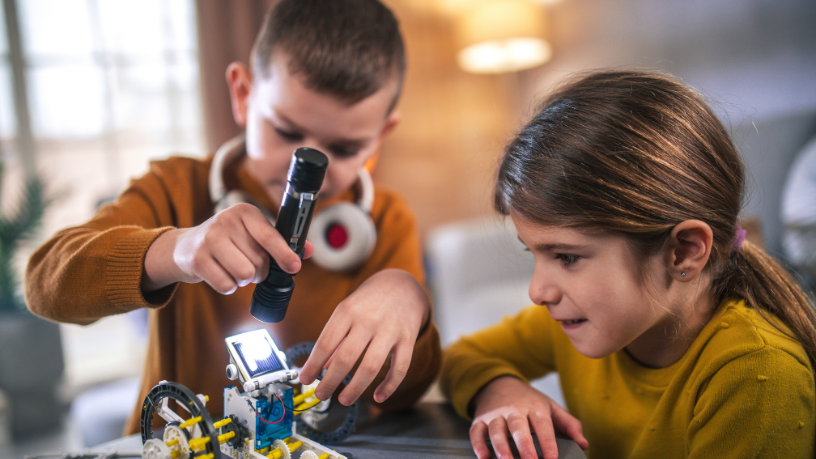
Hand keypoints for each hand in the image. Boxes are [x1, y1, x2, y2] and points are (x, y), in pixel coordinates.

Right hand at [142, 203, 312, 293]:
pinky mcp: (197, 258)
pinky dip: (228, 286)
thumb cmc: (229, 240)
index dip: (284, 254)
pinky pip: (227, 285)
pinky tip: (221, 273)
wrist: (186, 246)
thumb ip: (281, 242)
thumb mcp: (253, 234)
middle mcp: (226, 221)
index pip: (269, 235)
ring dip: (244, 280)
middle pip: (259, 262)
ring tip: (235, 268)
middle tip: (248, 265)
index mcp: (245, 212)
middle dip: (259, 271)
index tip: (294, 267)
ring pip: (244, 275)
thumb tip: (308, 251)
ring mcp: (209, 239)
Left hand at [298, 268, 429, 404]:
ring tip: (343, 400)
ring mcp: (389, 330)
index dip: (313, 365)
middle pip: (345, 358)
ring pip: (370, 367)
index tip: (305, 380)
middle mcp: (368, 320)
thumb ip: (335, 338)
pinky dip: (389, 386)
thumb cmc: (368, 302)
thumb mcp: (347, 311)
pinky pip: (400, 368)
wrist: (403, 286)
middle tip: (321, 395)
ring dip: (355, 389)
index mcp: (347, 311)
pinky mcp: (408, 338)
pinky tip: (379, 397)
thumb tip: (323, 368)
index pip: (325, 343)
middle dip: (330, 382)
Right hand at [470, 376, 587, 458]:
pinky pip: (476, 432)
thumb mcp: (550, 407)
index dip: (547, 442)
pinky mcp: (480, 420)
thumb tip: (583, 443)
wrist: (498, 384)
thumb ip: (568, 425)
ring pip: (496, 430)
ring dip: (500, 446)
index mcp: (534, 407)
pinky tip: (483, 457)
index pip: (542, 425)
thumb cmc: (528, 401)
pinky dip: (478, 444)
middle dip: (524, 446)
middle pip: (518, 427)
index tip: (552, 458)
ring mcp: (495, 415)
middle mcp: (514, 410)